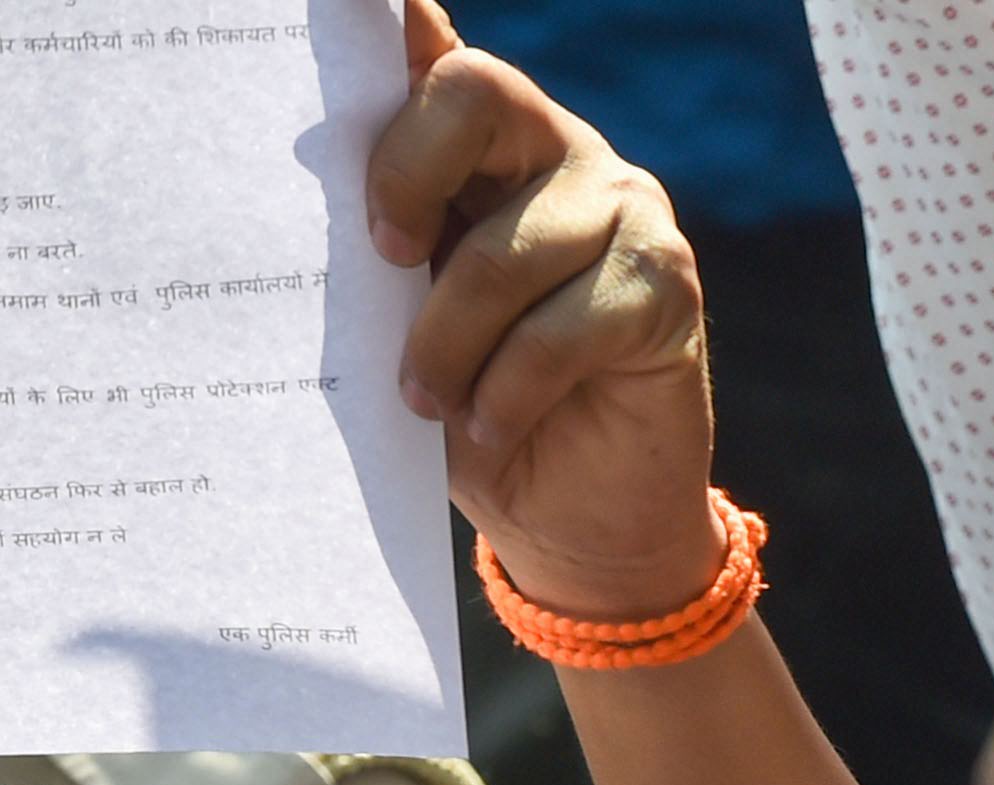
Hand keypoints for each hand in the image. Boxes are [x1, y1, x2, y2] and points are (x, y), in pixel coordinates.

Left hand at [369, 0, 719, 621]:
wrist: (579, 519)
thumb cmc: (474, 408)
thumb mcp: (404, 316)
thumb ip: (384, 234)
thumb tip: (318, 174)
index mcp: (486, 146)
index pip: (440, 61)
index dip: (393, 34)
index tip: (341, 45)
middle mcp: (561, 154)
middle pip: (476, 95)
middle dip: (405, 171)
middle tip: (382, 258)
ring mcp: (625, 213)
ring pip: (508, 248)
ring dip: (449, 340)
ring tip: (426, 401)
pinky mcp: (669, 289)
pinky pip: (564, 328)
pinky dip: (509, 389)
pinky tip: (489, 427)